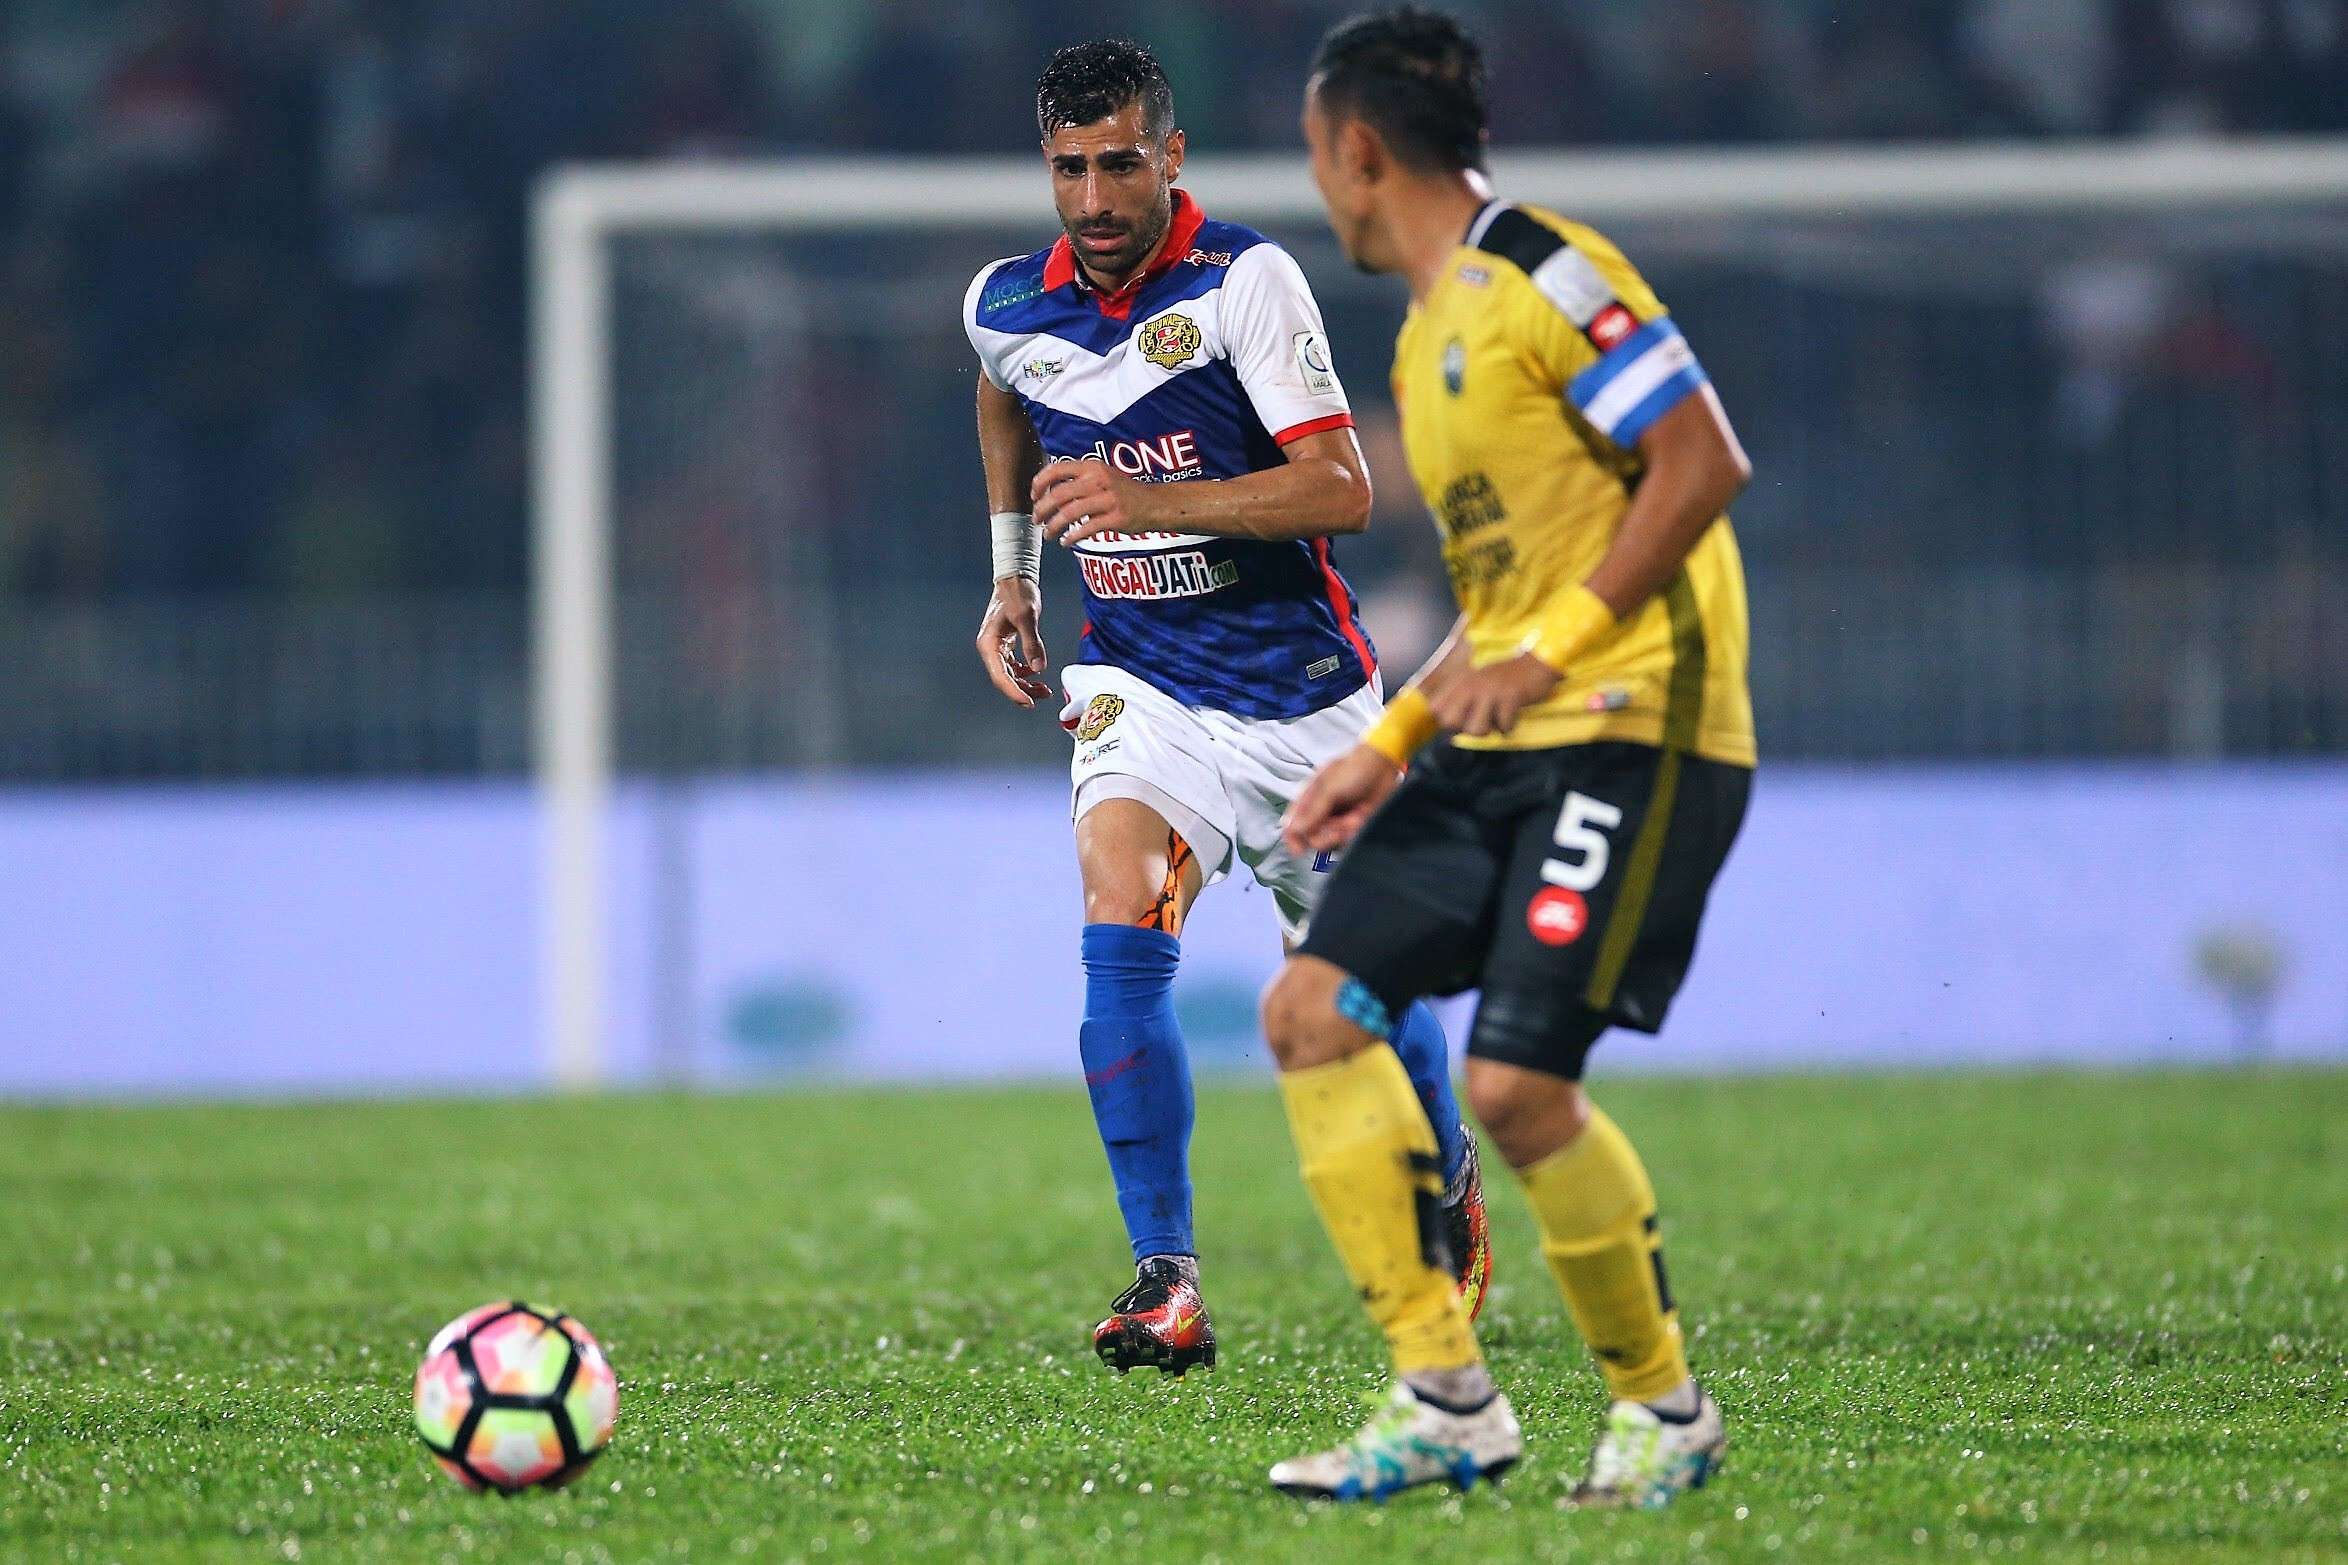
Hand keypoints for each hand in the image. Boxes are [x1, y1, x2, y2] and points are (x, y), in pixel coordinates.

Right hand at [975, 576, 1051, 707]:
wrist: (1015, 577)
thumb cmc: (1017, 593)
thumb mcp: (1026, 617)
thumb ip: (1032, 643)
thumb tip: (1038, 668)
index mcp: (989, 644)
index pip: (1001, 676)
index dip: (1015, 692)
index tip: (1029, 702)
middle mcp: (990, 648)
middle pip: (1004, 678)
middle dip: (1022, 690)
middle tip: (1041, 697)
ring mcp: (997, 646)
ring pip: (1009, 673)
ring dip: (1025, 683)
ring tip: (1044, 689)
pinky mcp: (1005, 643)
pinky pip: (1013, 665)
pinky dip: (1025, 673)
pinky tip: (1037, 674)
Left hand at [1032, 458, 1154, 546]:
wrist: (1155, 503)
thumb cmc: (1124, 492)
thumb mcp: (1102, 475)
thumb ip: (1078, 480)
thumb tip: (1049, 491)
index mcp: (1092, 467)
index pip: (1057, 469)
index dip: (1040, 483)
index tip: (1034, 497)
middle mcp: (1098, 480)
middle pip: (1059, 495)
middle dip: (1042, 510)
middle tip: (1037, 520)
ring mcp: (1108, 499)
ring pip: (1069, 513)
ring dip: (1054, 526)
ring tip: (1048, 534)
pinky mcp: (1116, 518)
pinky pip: (1087, 529)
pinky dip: (1072, 537)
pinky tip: (1066, 541)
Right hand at [1282, 744, 1402, 855]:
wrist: (1382, 768)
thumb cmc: (1353, 769)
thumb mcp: (1328, 789)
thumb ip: (1312, 812)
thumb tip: (1294, 831)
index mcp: (1308, 801)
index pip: (1292, 826)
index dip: (1293, 839)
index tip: (1299, 850)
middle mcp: (1320, 813)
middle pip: (1313, 839)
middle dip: (1327, 834)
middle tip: (1339, 827)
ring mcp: (1337, 821)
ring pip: (1332, 842)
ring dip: (1344, 832)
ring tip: (1355, 817)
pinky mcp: (1352, 827)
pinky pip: (1348, 840)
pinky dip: (1355, 832)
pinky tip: (1361, 818)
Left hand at [1427, 653, 1560, 737]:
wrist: (1536, 663)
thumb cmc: (1504, 679)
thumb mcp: (1476, 683)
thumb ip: (1459, 700)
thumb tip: (1447, 728)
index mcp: (1460, 682)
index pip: (1435, 708)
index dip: (1446, 719)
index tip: (1462, 717)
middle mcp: (1470, 685)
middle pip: (1450, 723)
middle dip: (1465, 728)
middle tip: (1481, 720)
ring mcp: (1490, 690)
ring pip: (1475, 729)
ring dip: (1489, 729)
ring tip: (1497, 718)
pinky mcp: (1510, 696)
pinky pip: (1503, 726)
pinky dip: (1509, 727)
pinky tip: (1513, 715)